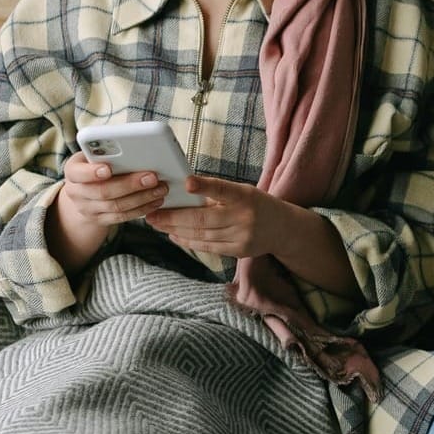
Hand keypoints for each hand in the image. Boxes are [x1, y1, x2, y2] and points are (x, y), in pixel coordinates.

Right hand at [57, 151, 168, 229]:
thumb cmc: (93, 166)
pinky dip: (141, 209)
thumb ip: (106, 153)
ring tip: (160, 189)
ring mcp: (87, 209)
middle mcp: (76, 192)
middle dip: (130, 185)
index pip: (77, 172)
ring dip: (142, 198)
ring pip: (116, 206)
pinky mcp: (100, 220)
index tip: (108, 169)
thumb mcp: (92, 156)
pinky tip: (155, 201)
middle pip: (103, 191)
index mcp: (72, 171)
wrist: (82, 194)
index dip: (92, 172)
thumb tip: (134, 148)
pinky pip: (122, 217)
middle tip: (152, 177)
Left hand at [144, 174, 286, 259]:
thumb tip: (182, 193)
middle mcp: (244, 217)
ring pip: (201, 234)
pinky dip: (188, 241)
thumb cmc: (255, 204)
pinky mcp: (238, 251)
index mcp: (245, 196)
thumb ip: (217, 193)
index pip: (222, 189)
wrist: (282, 228)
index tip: (186, 182)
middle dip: (173, 217)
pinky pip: (207, 246)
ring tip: (157, 224)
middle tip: (152, 214)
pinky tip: (174, 235)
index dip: (205, 187)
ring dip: (175, 229)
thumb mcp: (242, 192)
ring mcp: (242, 236)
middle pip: (203, 219)